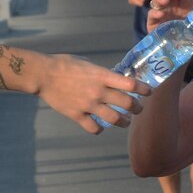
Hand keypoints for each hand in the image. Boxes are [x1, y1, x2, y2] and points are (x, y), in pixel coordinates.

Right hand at [35, 52, 149, 131]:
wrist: (43, 75)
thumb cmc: (64, 64)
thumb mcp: (88, 64)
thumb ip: (102, 73)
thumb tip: (115, 79)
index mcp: (102, 76)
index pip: (131, 84)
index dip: (144, 89)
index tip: (149, 91)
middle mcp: (98, 91)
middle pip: (127, 104)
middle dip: (137, 108)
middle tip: (138, 109)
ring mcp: (88, 105)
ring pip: (114, 119)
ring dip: (123, 122)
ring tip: (125, 121)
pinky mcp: (77, 115)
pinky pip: (94, 128)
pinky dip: (99, 129)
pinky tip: (100, 127)